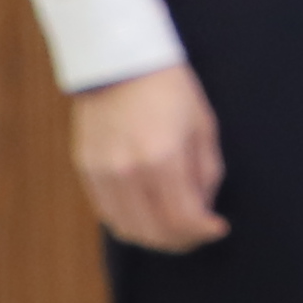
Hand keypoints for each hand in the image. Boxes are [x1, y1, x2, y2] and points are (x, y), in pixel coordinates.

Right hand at [72, 66, 224, 251]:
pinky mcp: (84, 168)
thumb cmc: (170, 90)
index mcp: (162, 157)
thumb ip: (205, 174)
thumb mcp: (203, 127)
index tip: (218, 228)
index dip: (204, 231)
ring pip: (127, 229)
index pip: (182, 218)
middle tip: (198, 233)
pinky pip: (107, 213)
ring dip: (155, 237)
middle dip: (182, 241)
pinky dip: (130, 221)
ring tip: (174, 228)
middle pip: (154, 232)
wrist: (119, 61)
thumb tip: (203, 211)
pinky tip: (147, 212)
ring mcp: (101, 171)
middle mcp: (128, 170)